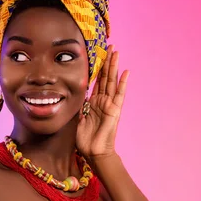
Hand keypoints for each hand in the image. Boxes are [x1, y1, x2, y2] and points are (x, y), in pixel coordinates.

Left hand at [76, 45, 129, 159]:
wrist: (94, 153)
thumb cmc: (86, 139)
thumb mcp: (78, 119)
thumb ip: (79, 107)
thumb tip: (74, 97)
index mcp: (94, 102)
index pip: (97, 81)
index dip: (98, 68)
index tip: (100, 54)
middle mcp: (103, 101)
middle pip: (106, 77)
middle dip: (107, 61)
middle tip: (111, 46)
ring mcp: (110, 104)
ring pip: (112, 81)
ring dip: (114, 66)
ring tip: (117, 52)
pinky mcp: (115, 110)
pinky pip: (120, 94)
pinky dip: (123, 83)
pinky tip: (126, 72)